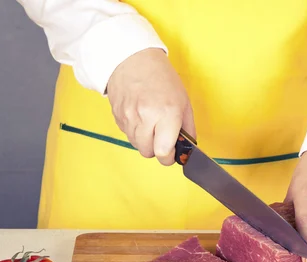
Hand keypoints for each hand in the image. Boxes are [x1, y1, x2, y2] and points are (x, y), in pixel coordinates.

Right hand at [106, 48, 195, 164]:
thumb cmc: (161, 78)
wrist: (132, 59)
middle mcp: (146, 117)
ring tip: (151, 123)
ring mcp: (129, 117)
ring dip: (145, 140)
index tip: (171, 153)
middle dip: (157, 149)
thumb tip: (189, 149)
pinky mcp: (117, 116)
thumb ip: (188, 129)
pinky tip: (140, 116)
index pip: (163, 152)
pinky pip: (127, 135)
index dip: (168, 157)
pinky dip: (135, 132)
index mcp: (167, 113)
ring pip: (137, 145)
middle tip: (162, 136)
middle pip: (148, 152)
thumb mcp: (183, 101)